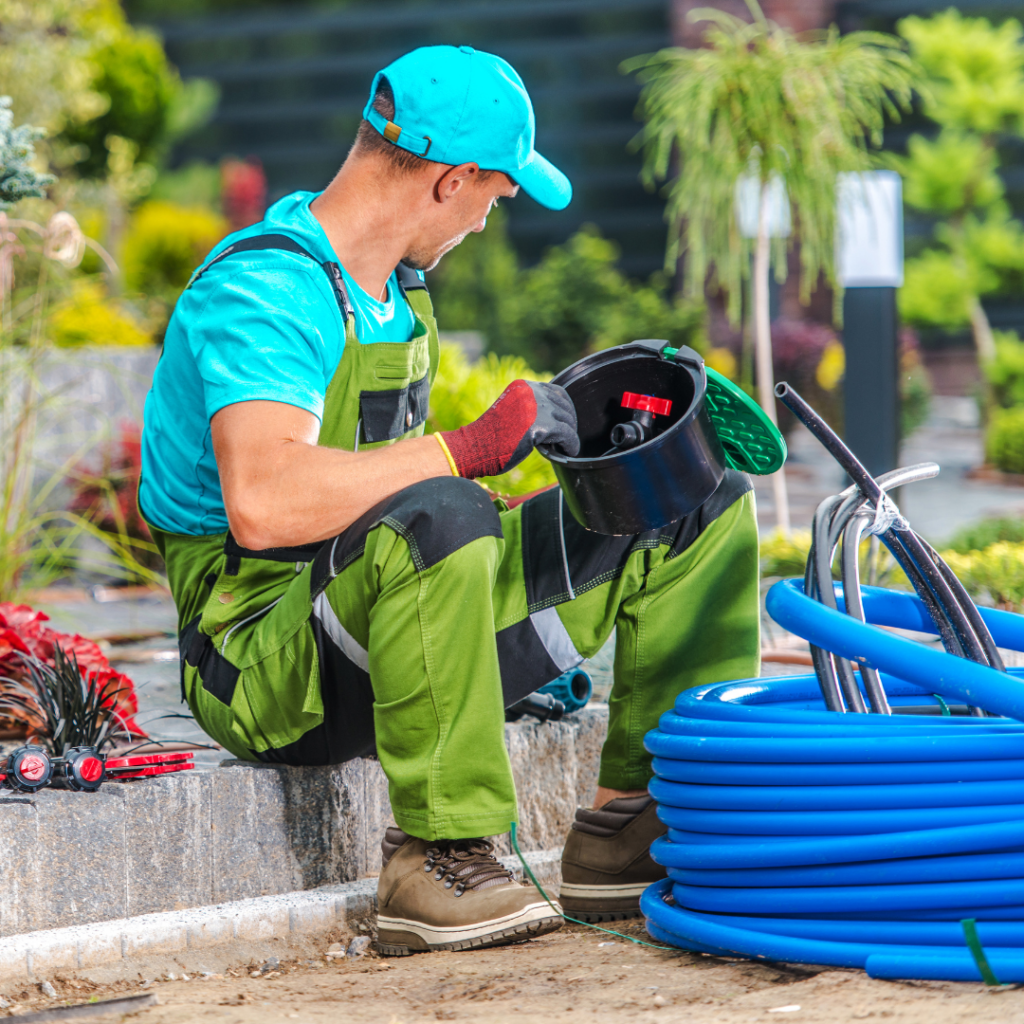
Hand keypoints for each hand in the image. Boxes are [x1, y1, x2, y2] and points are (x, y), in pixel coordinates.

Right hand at [440, 380, 578, 478]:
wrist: (475, 447)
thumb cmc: (489, 436)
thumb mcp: (510, 411)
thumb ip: (528, 408)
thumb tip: (552, 417)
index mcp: (523, 386)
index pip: (555, 391)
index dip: (564, 407)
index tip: (565, 420)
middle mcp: (531, 392)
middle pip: (563, 405)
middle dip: (569, 421)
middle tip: (566, 436)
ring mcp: (537, 407)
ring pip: (567, 419)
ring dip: (569, 433)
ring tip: (565, 445)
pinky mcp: (542, 425)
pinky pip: (567, 433)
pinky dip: (571, 444)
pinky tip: (569, 451)